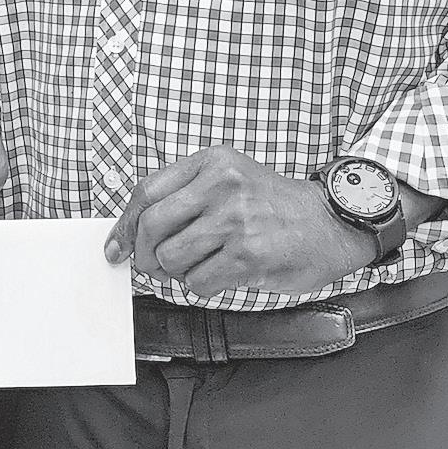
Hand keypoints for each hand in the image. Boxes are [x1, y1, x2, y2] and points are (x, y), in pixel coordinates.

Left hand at [103, 146, 375, 296]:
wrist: (332, 223)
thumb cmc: (275, 207)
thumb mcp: (230, 180)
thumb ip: (184, 197)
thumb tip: (132, 234)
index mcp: (212, 162)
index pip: (146, 192)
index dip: (125, 225)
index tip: (115, 248)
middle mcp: (222, 185)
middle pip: (151, 226)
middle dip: (146, 255)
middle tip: (156, 267)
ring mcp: (235, 219)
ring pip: (172, 259)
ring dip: (181, 272)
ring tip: (207, 264)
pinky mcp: (248, 254)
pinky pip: (199, 281)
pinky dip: (204, 285)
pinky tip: (226, 273)